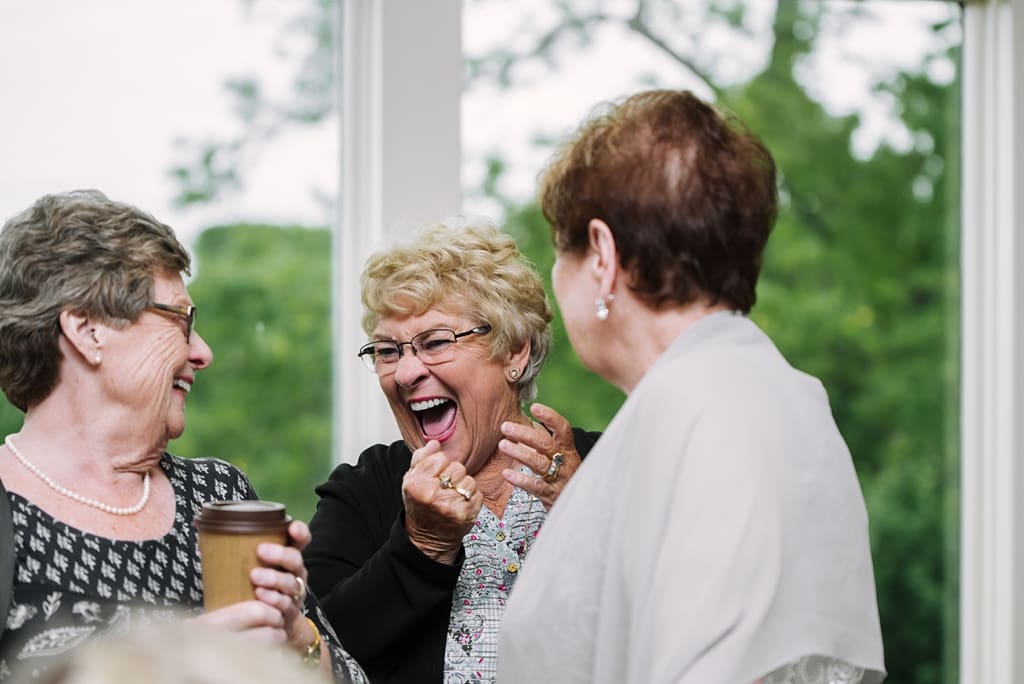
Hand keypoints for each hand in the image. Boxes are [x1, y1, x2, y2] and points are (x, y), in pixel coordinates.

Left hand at [197, 521, 318, 660]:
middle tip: (260, 551)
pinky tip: (260, 596)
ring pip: (290, 583)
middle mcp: (295, 574)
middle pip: (295, 560)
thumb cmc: (255, 589)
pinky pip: (285, 604)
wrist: (270, 624)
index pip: (300, 541)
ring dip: (274, 578)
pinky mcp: (289, 613)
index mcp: (287, 559)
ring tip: (255, 577)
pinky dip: (273, 599)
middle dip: (280, 554)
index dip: (299, 533)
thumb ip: (238, 551)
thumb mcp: (252, 567)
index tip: (291, 528)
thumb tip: (201, 527)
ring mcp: (293, 594)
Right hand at [402, 440, 482, 563]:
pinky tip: (460, 504)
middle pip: (457, 467)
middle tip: (444, 488)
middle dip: (453, 476)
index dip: (439, 466)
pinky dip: (472, 498)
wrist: (427, 537)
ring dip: (463, 487)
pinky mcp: (466, 514)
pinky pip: (477, 494)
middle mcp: (432, 495)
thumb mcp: (411, 480)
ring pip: (469, 480)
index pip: (440, 458)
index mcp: (417, 484)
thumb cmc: (420, 506)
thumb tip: (435, 443)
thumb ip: (421, 458)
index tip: (435, 477)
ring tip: (453, 496)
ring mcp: (450, 506)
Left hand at [499, 402, 580, 509]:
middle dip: (525, 434)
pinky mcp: (552, 495)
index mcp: (568, 450)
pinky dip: (521, 480)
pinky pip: (536, 486)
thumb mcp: (559, 458)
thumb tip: (520, 425)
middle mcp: (566, 462)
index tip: (534, 407)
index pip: (563, 429)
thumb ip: (543, 443)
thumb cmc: (562, 477)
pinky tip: (507, 473)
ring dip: (520, 453)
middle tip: (505, 426)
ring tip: (502, 445)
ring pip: (540, 463)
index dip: (550, 417)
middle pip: (546, 444)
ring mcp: (560, 479)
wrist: (579, 506)